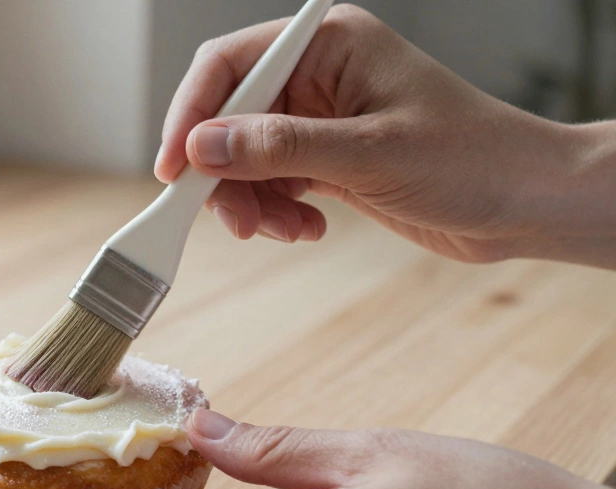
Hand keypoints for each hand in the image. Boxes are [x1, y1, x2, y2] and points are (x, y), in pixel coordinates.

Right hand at [156, 4, 615, 267]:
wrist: (526, 204)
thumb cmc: (473, 159)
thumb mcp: (370, 153)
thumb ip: (280, 148)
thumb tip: (203, 148)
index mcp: (328, 45)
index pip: (229, 65)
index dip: (192, 115)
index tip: (175, 169)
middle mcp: (317, 76)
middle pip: (227, 118)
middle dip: (223, 174)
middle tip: (235, 222)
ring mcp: (318, 119)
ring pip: (243, 159)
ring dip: (251, 201)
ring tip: (284, 230)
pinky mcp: (324, 159)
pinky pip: (270, 183)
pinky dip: (276, 212)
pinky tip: (307, 227)